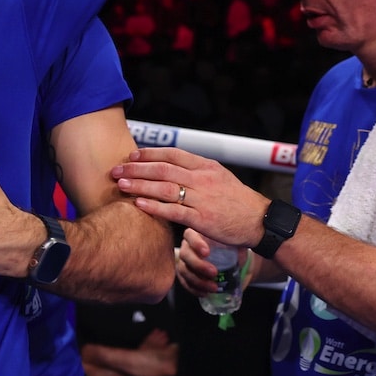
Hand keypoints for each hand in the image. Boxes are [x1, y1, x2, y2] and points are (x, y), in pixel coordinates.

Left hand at [111, 147, 269, 246]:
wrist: (259, 221)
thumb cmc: (237, 200)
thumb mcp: (219, 177)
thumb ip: (196, 171)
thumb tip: (170, 166)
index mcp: (206, 166)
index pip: (172, 154)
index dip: (149, 154)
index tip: (131, 156)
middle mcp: (203, 179)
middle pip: (163, 169)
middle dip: (136, 169)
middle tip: (117, 170)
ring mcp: (202, 199)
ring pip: (165, 188)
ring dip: (140, 186)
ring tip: (122, 185)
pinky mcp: (202, 219)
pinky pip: (173, 212)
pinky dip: (154, 208)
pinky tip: (139, 205)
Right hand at [175, 229, 245, 297]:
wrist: (233, 258)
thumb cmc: (232, 245)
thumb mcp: (235, 240)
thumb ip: (236, 240)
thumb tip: (241, 245)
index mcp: (197, 233)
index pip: (190, 235)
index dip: (196, 244)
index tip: (207, 252)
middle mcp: (187, 246)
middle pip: (185, 255)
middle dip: (199, 265)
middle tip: (214, 273)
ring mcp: (184, 260)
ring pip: (183, 270)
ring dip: (197, 281)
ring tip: (213, 288)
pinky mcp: (185, 274)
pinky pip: (184, 282)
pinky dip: (193, 289)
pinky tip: (204, 293)